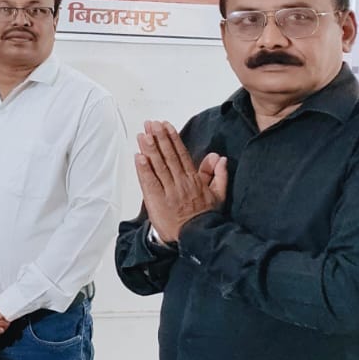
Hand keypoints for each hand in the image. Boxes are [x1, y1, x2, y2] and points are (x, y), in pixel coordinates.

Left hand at [136, 121, 227, 243]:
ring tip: (143, 134)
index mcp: (193, 179)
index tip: (165, 125)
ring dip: (150, 149)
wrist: (198, 236)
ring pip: (158, 166)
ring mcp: (168, 191)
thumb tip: (219, 157)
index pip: (181, 154)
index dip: (172, 139)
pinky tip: (139, 157)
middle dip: (159, 138)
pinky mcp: (157, 200)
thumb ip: (218, 175)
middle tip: (150, 123)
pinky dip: (144, 169)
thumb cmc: (206, 215)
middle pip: (168, 156)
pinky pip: (150, 182)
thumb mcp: (217, 194)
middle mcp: (180, 182)